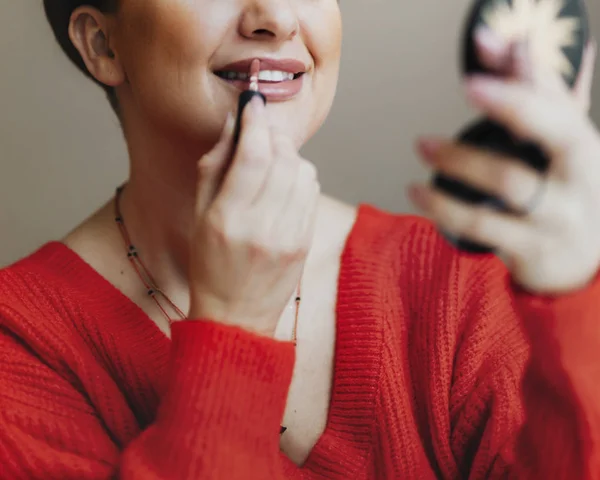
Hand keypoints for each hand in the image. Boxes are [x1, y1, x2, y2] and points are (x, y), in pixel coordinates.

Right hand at [188, 98, 319, 335]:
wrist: (237, 316)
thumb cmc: (209, 265)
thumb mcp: (198, 215)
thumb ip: (215, 166)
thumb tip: (235, 122)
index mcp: (227, 220)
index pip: (251, 155)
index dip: (255, 121)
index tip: (253, 101)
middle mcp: (262, 227)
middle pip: (282, 158)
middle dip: (272, 134)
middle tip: (260, 129)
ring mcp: (289, 236)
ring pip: (302, 171)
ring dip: (288, 155)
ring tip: (270, 160)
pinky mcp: (306, 241)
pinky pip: (311, 191)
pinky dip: (300, 177)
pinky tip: (283, 184)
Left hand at [410, 29, 599, 294]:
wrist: (581, 263)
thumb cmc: (562, 192)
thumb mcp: (555, 146)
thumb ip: (534, 95)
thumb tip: (512, 40)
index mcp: (586, 144)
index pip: (560, 96)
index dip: (524, 68)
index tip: (484, 43)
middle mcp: (582, 176)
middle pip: (556, 130)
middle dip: (513, 103)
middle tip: (470, 84)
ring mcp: (560, 215)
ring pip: (510, 180)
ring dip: (461, 159)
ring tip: (422, 145)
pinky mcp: (532, 249)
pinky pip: (482, 224)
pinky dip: (444, 206)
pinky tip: (416, 192)